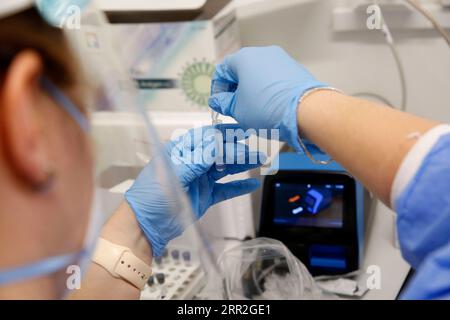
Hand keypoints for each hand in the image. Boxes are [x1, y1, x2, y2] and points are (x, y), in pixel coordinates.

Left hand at [124, 124, 264, 255]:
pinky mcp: (205, 196)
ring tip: (260, 160)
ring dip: (242, 164)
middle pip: (220, 152)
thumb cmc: (151, 196)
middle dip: (238, 150)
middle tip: (257, 151)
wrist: (146, 226)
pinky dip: (238, 187)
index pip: (207, 138)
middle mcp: (193, 163)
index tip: (243, 132)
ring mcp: (200, 180)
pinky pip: (225, 190)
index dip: (225, 134)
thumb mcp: (173, 174)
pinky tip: (252, 184)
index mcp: (181, 151)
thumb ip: (196, 160)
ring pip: (225, 169)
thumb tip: (216, 144)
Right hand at [208, 46, 328, 151]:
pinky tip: (270, 107)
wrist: (306, 111)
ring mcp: (281, 59)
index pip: (223, 70)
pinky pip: (275, 78)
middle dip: (236, 90)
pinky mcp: (295, 69)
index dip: (218, 89)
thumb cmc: (268, 109)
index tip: (220, 103)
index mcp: (244, 58)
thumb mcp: (238, 110)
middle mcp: (263, 53)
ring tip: (254, 111)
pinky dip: (268, 90)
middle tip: (235, 109)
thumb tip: (218, 100)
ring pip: (259, 74)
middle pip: (242, 70)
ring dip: (252, 90)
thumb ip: (223, 103)